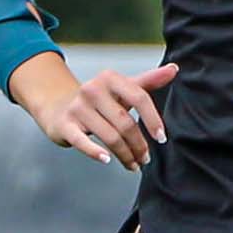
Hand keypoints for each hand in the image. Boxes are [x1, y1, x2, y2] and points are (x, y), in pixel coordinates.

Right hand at [29, 63, 174, 170]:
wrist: (58, 105)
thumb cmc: (97, 100)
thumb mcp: (122, 88)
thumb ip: (148, 80)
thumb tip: (174, 69)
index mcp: (109, 78)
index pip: (139, 97)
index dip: (153, 120)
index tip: (161, 137)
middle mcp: (91, 90)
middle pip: (125, 123)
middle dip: (139, 144)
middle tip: (145, 157)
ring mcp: (77, 107)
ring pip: (110, 136)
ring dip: (125, 155)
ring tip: (132, 163)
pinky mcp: (65, 124)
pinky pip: (82, 141)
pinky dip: (95, 152)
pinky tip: (107, 159)